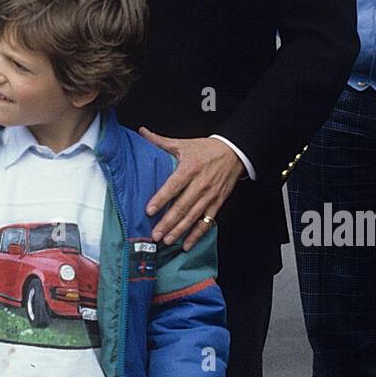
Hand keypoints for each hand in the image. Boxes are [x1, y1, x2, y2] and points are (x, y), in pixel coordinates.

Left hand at [139, 130, 242, 249]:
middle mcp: (200, 184)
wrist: (234, 153)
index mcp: (190, 168)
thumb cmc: (205, 149)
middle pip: (182, 206)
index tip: (149, 210)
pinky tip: (186, 244)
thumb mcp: (183, 144)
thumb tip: (141, 132)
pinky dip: (197, 234)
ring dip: (179, 231)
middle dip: (168, 222)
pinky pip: (206, 222)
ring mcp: (210, 195)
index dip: (161, 199)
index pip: (173, 186)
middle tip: (155, 234)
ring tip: (166, 241)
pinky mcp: (218, 203)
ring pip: (193, 217)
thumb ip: (160, 141)